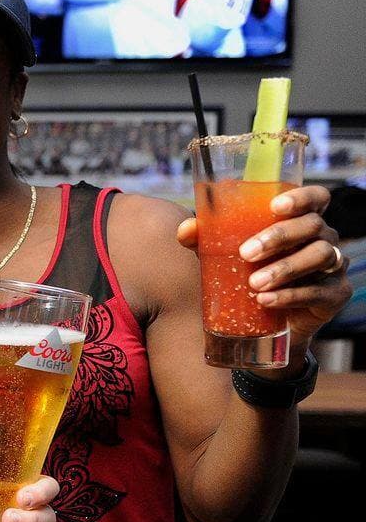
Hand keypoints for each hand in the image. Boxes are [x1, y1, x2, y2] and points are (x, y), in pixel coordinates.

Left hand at [177, 185, 350, 353]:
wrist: (266, 323)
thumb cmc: (250, 275)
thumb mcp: (226, 255)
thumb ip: (207, 240)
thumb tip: (185, 231)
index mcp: (301, 221)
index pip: (316, 197)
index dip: (302, 197)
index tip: (275, 206)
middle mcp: (323, 238)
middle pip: (312, 226)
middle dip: (279, 236)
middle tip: (246, 253)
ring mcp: (333, 266)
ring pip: (320, 256)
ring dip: (285, 268)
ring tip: (255, 283)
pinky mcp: (336, 294)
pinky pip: (318, 291)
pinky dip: (289, 296)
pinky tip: (265, 301)